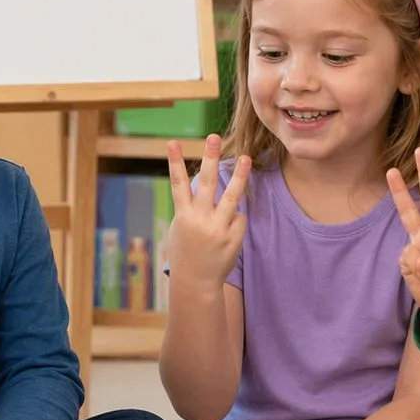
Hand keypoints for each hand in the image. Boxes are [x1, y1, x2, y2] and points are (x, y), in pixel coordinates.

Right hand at [165, 134, 251, 287]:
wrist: (196, 283)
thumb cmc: (185, 250)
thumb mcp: (180, 228)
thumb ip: (189, 207)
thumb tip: (199, 184)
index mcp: (183, 216)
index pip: (177, 183)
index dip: (174, 161)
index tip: (173, 142)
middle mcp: (200, 220)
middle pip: (206, 183)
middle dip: (209, 158)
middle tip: (213, 137)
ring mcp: (218, 229)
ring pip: (232, 197)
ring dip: (240, 176)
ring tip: (246, 158)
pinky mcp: (233, 238)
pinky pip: (239, 217)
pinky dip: (235, 220)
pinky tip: (227, 232)